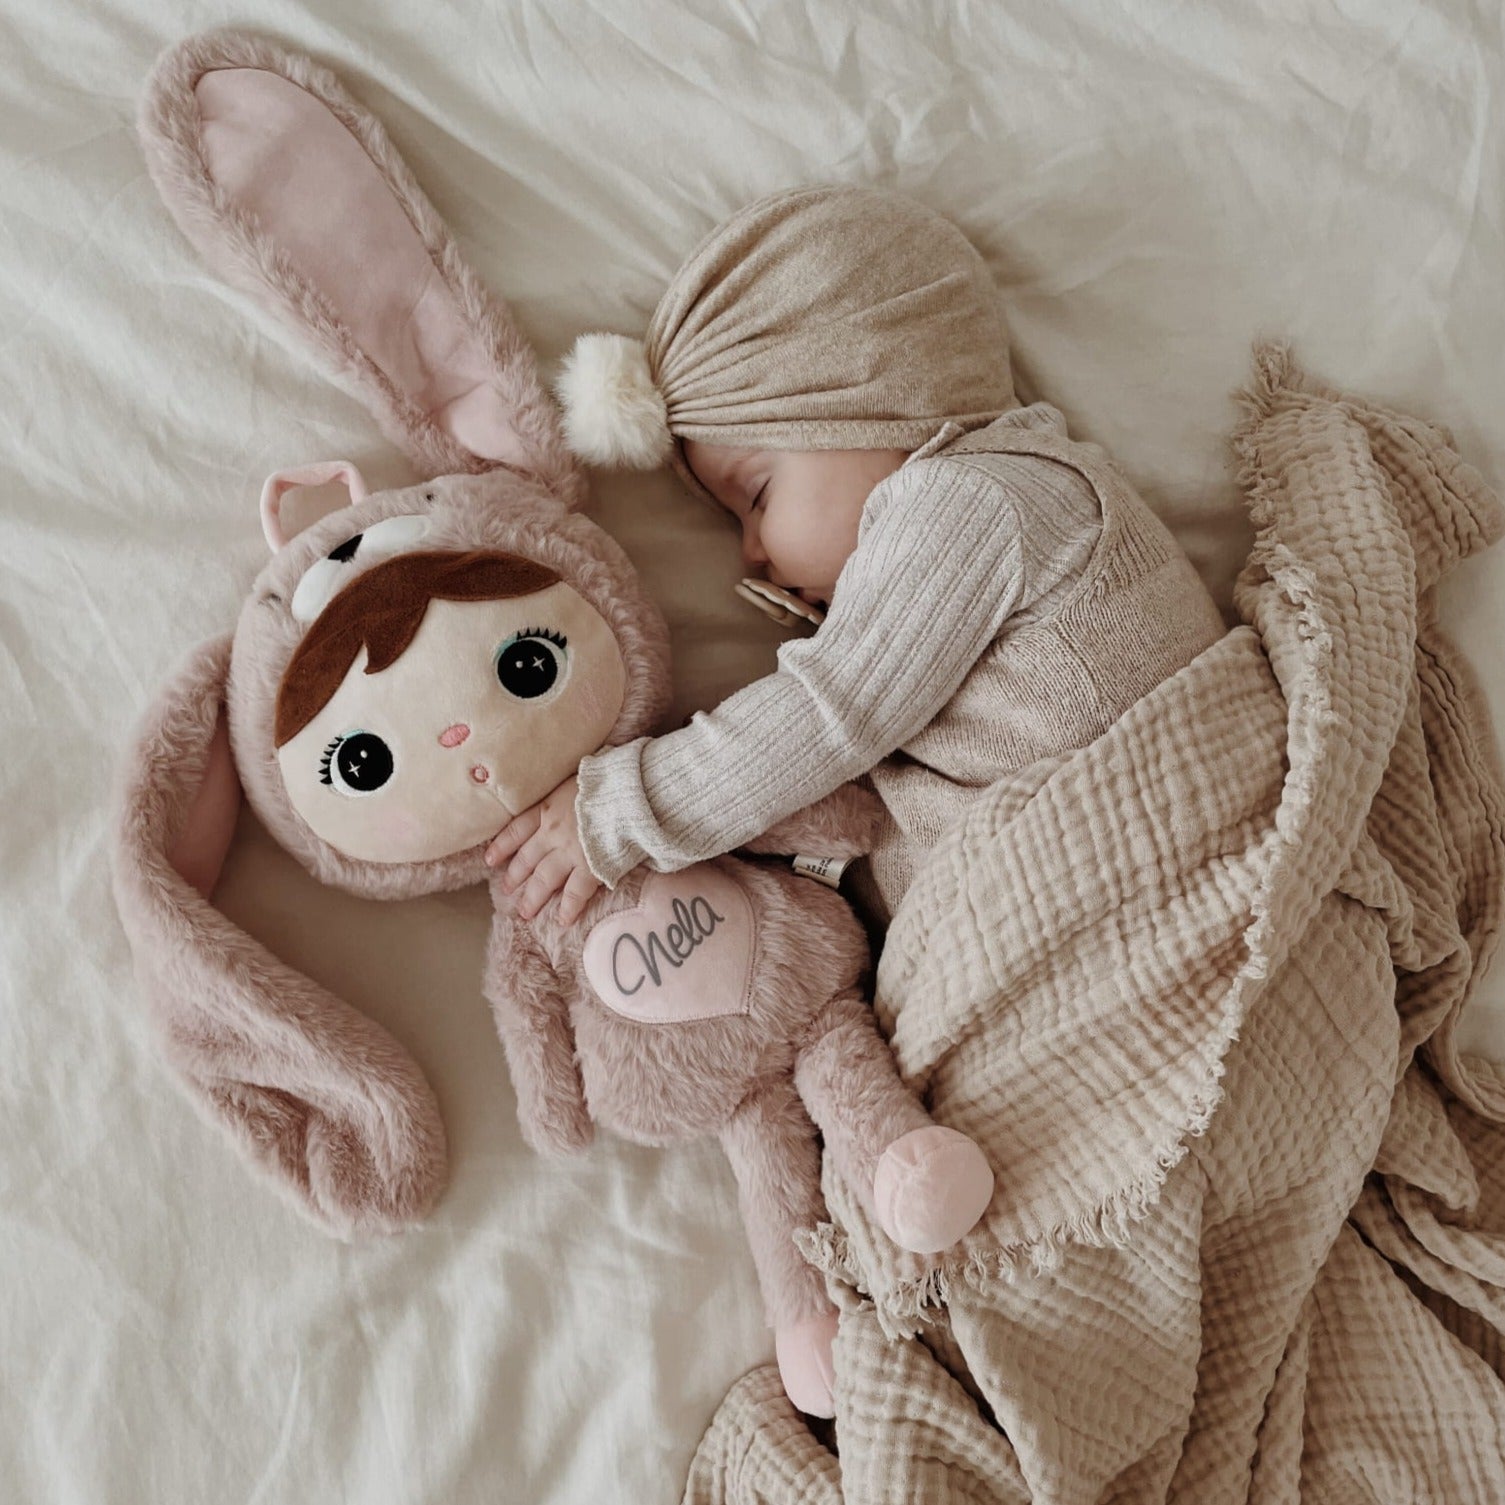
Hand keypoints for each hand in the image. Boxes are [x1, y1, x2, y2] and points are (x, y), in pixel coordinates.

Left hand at [485, 775, 601, 923]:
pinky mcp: (590, 867)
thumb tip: (572, 796)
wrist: (627, 793)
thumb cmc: (608, 780)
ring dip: (533, 897)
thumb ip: (569, 793)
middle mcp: (552, 832)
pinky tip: (562, 920)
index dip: (502, 845)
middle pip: (527, 859)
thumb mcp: (578, 779)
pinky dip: (568, 908)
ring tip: (525, 912)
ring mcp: (570, 852)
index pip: (517, 829)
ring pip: (544, 879)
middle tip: (506, 890)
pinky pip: (575, 893)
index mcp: (549, 808)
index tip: (490, 859)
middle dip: (515, 876)